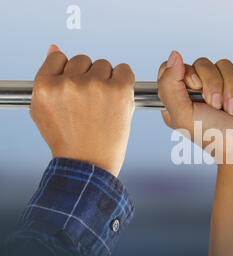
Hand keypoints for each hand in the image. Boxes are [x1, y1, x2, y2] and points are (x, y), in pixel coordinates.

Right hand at [30, 45, 134, 176]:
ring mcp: (95, 86)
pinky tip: (118, 98)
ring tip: (103, 105)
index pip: (59, 57)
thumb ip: (47, 77)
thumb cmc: (67, 139)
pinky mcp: (119, 90)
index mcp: (46, 86)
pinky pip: (124, 69)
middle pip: (83, 60)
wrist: (89, 164)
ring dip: (106, 80)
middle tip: (90, 102)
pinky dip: (124, 80)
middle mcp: (69, 83)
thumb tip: (55, 48)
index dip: (69, 73)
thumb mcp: (43, 110)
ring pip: (103, 64)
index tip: (75, 88)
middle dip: (87, 77)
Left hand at [158, 51, 232, 167]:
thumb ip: (169, 86)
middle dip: (213, 85)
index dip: (186, 73)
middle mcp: (198, 91)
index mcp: (178, 98)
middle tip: (217, 106)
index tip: (195, 89)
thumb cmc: (215, 138)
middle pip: (201, 63)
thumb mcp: (183, 116)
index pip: (173, 68)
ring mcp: (221, 86)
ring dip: (231, 88)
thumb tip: (173, 55)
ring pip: (223, 64)